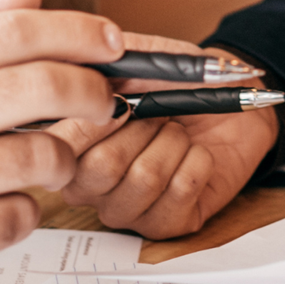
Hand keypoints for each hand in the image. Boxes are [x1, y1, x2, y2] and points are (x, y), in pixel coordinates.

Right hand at [0, 0, 121, 283]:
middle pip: (35, 85)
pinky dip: (26, 211)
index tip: (111, 41)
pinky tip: (2, 209)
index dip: (74, 31)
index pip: (7, 33)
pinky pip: (21, 214)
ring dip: (61, 159)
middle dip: (89, 90)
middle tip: (105, 101)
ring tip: (48, 165)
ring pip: (39, 153)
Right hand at [56, 37, 281, 239]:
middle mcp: (87, 185)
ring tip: (179, 135)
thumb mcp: (136, 58)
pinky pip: (180, 193)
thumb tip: (76, 68)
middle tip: (160, 116)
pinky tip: (197, 156)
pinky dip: (199, 162)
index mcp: (68, 145)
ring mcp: (122, 209)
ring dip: (174, 144)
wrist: (228, 104)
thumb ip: (101, 62)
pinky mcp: (162, 225)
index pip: (56, 147)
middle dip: (144, 128)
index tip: (123, 103)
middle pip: (100, 167)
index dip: (92, 122)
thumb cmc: (175, 83)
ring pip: (144, 179)